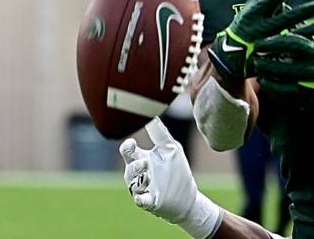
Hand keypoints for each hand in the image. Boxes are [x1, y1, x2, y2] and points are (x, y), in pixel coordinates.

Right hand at [120, 118, 220, 238]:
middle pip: (128, 167)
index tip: (131, 142)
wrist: (186, 197)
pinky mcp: (149, 201)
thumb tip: (152, 112)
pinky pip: (140, 200)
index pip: (129, 151)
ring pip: (132, 182)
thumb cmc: (176, 170)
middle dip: (132, 164)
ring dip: (139, 176)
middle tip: (141, 158)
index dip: (127, 146)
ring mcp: (142, 188)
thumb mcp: (170, 148)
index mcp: (142, 159)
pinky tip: (141, 196)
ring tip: (147, 167)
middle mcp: (139, 174)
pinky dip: (140, 198)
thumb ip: (160, 133)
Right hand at [209, 0, 313, 84]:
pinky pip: (295, 44)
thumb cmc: (248, 21)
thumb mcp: (255, 1)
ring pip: (295, 35)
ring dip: (311, 23)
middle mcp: (260, 26)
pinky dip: (309, 34)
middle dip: (309, 9)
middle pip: (289, 17)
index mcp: (255, 10)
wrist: (234, 53)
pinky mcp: (274, 53)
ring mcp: (268, 41)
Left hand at [252, 33, 313, 102]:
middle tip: (254, 59)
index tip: (259, 42)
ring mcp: (312, 86)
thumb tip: (280, 8)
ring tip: (259, 72)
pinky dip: (275, 91)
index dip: (274, 43)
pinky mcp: (311, 98)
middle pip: (284, 67)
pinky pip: (288, 97)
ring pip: (284, 85)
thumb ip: (296, 27)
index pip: (292, 44)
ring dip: (269, 78)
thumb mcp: (313, 38)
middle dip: (266, 64)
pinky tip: (267, 84)